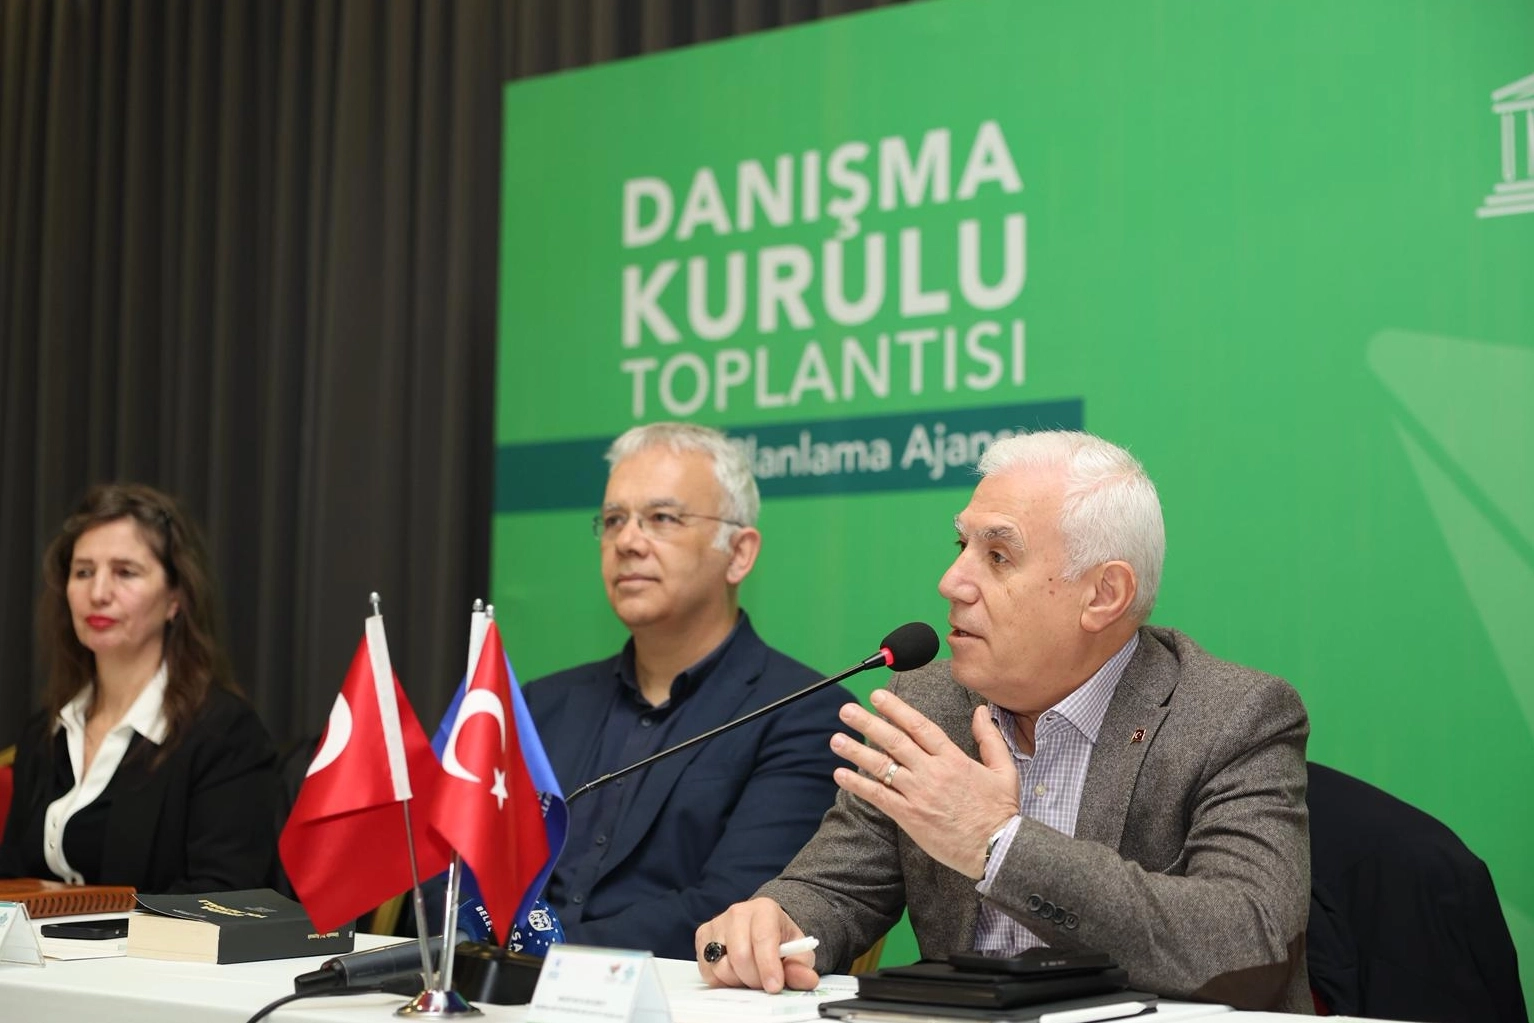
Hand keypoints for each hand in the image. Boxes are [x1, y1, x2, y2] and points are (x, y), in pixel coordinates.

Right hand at [696, 897, 819, 992]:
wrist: (763, 929)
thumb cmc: (780, 940)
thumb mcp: (797, 952)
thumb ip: (801, 967)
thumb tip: (806, 979)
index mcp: (764, 909)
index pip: (763, 939)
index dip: (768, 966)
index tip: (774, 986)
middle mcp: (737, 912)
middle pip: (740, 956)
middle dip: (754, 978)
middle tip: (764, 983)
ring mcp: (717, 924)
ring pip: (722, 966)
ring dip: (738, 981)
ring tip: (751, 975)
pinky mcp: (703, 937)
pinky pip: (708, 971)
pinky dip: (722, 981)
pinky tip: (735, 973)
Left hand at [831, 691, 1017, 878]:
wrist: (997, 849)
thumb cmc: (1001, 811)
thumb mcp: (1004, 769)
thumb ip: (990, 738)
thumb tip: (980, 711)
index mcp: (953, 758)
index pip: (919, 726)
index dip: (896, 709)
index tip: (877, 696)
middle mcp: (932, 772)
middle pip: (894, 740)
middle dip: (868, 722)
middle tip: (846, 710)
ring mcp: (919, 794)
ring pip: (882, 766)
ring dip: (856, 751)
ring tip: (836, 739)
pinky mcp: (910, 816)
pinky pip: (879, 796)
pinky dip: (858, 784)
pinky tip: (841, 774)